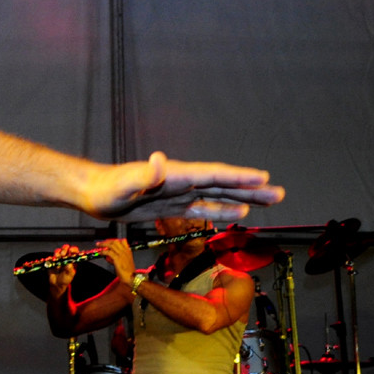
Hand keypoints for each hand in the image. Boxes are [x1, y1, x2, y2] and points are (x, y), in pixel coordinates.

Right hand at [42, 244, 80, 291]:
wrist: (57, 284)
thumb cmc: (65, 279)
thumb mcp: (69, 275)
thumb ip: (69, 269)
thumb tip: (68, 264)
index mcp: (72, 260)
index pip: (74, 251)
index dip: (73, 249)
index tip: (71, 250)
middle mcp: (66, 257)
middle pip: (65, 248)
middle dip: (64, 250)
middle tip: (62, 255)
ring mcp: (58, 258)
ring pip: (58, 251)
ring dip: (57, 254)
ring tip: (56, 261)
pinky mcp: (52, 261)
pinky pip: (50, 257)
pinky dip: (50, 259)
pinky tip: (51, 262)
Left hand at [79, 152, 283, 221]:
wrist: (93, 194)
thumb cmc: (107, 189)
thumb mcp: (123, 185)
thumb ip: (144, 176)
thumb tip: (159, 160)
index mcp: (175, 175)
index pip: (212, 175)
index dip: (237, 177)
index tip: (262, 177)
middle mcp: (181, 182)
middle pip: (222, 185)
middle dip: (251, 188)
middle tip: (280, 192)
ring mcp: (178, 194)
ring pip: (217, 196)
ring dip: (243, 198)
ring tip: (270, 200)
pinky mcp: (171, 207)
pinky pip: (202, 210)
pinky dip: (221, 211)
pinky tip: (238, 213)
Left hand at [98, 239, 133, 285]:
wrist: (131, 277)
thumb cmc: (128, 272)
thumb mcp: (125, 262)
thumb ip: (117, 258)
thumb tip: (109, 257)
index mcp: (128, 251)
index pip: (123, 241)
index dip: (115, 240)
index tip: (109, 241)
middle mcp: (125, 251)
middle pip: (115, 241)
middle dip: (107, 241)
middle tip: (101, 243)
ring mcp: (121, 254)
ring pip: (111, 245)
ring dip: (103, 244)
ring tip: (98, 245)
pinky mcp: (117, 258)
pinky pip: (108, 252)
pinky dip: (103, 251)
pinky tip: (101, 253)